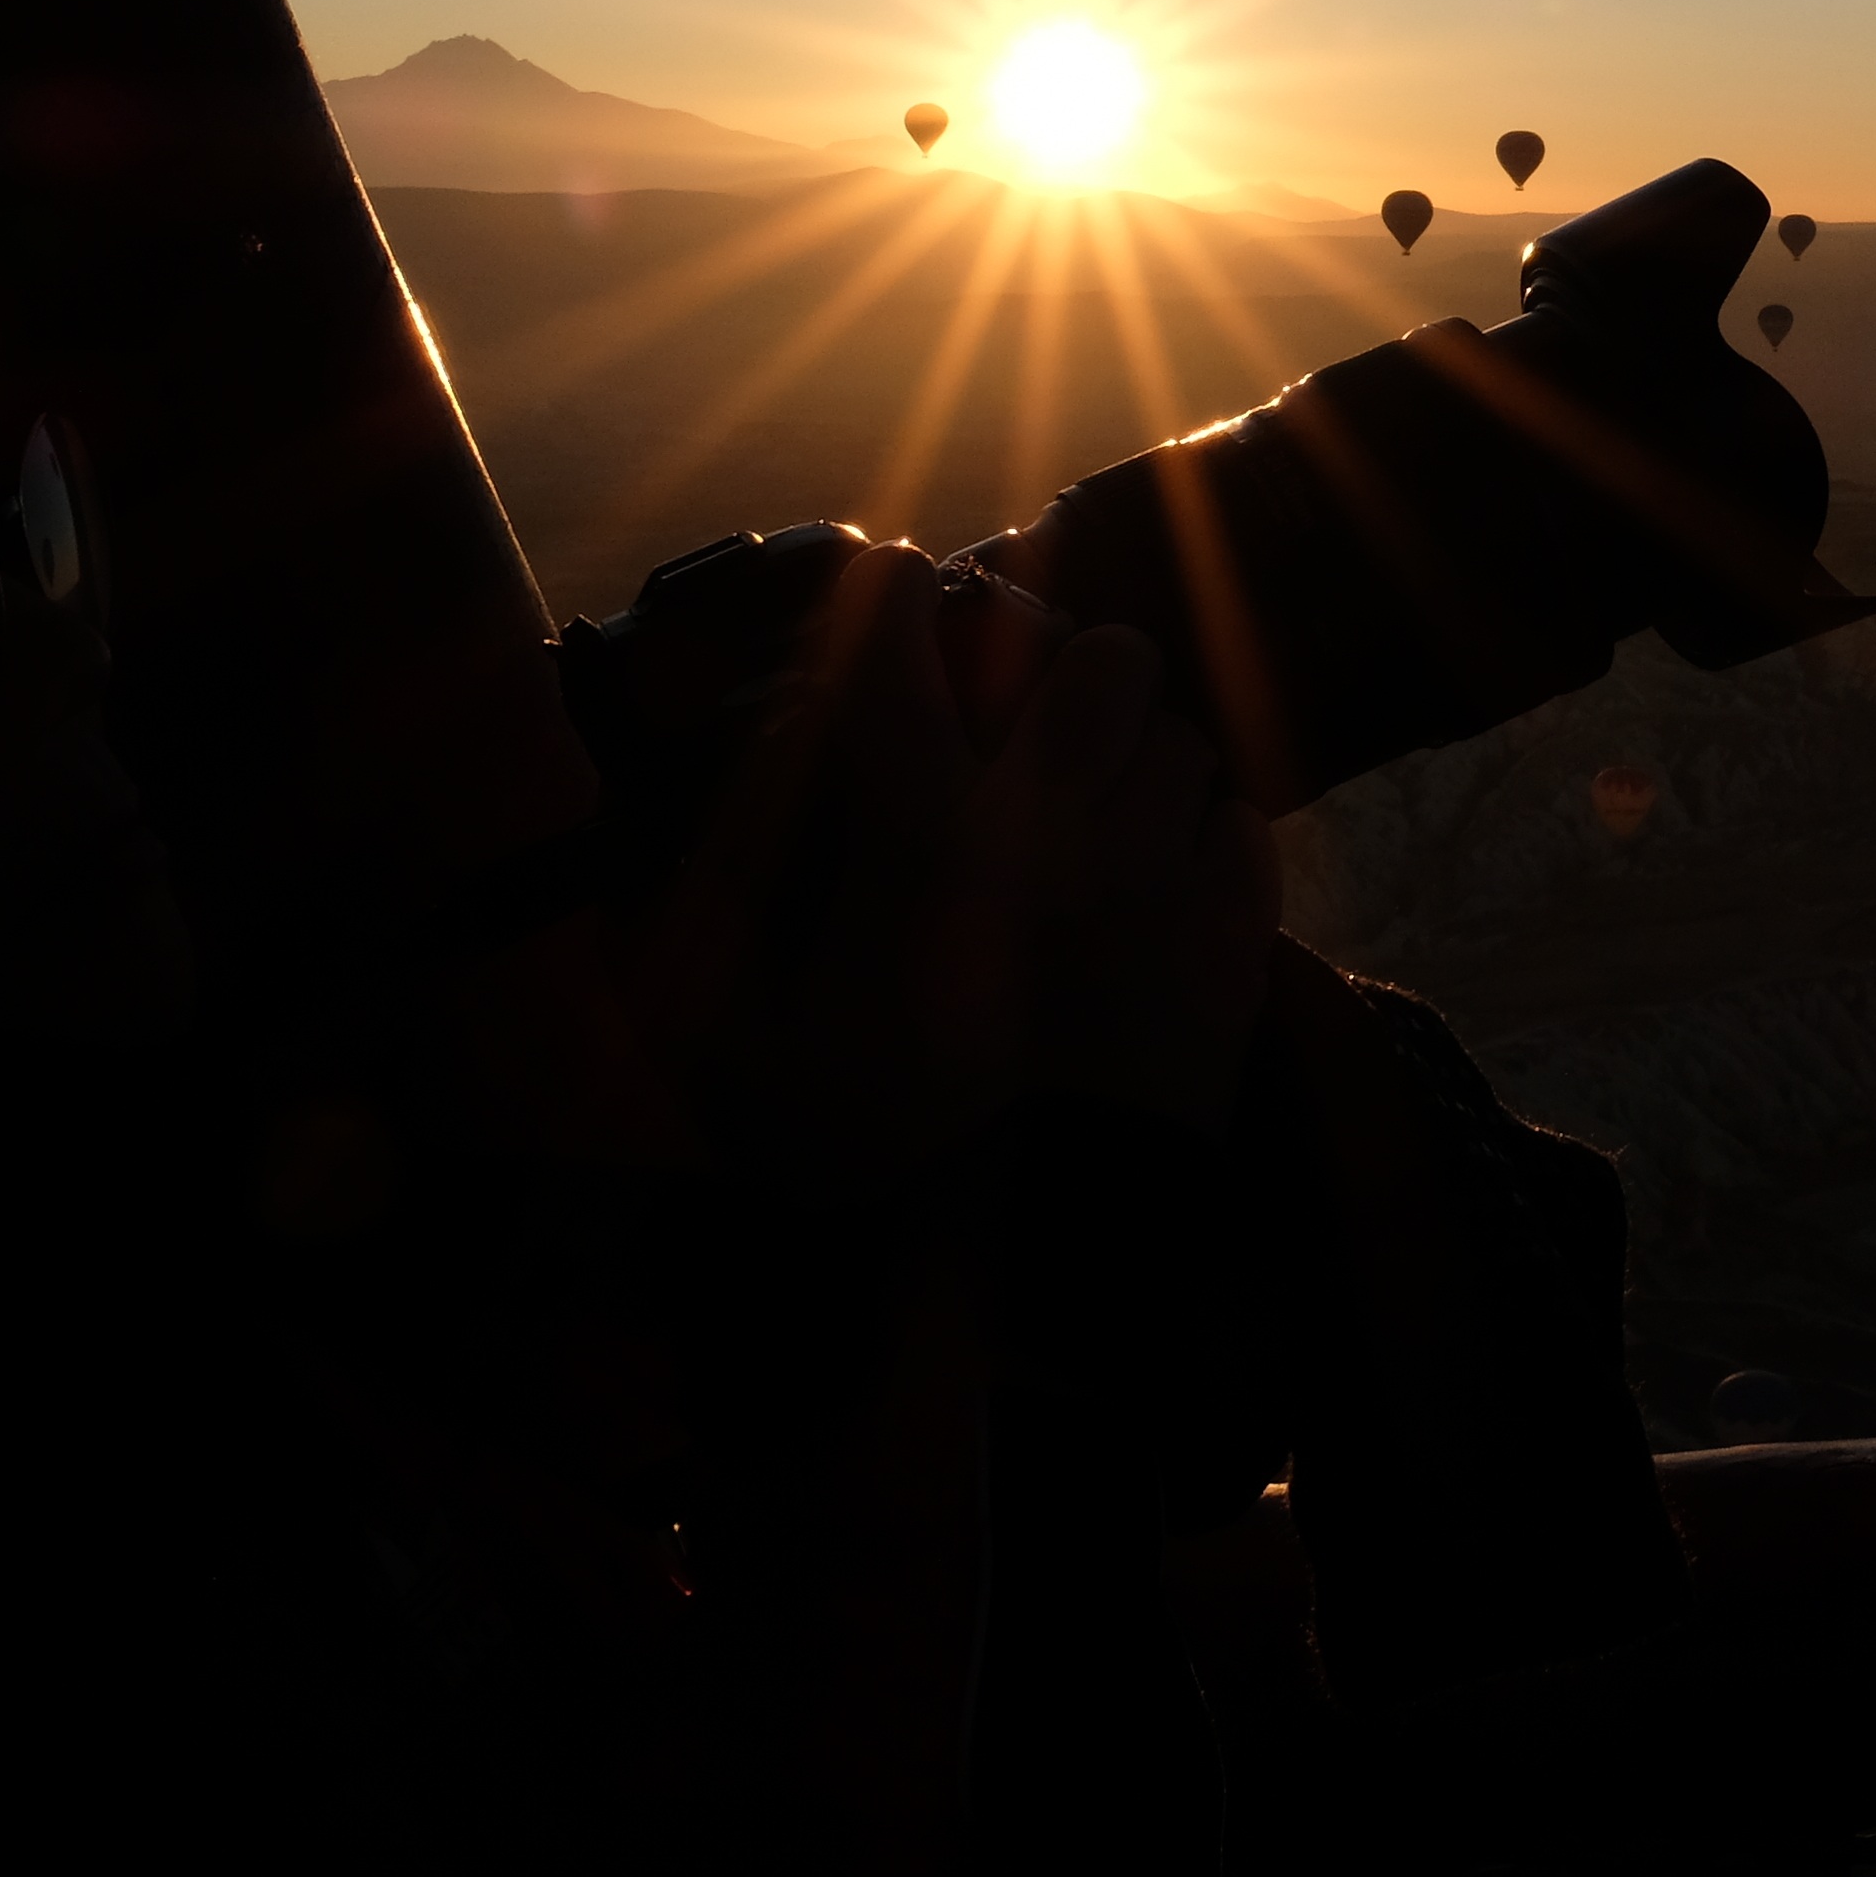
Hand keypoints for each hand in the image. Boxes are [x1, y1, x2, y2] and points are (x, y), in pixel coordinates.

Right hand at [546, 533, 1268, 1197]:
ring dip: (1136, 748)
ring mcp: (1158, 888)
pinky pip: (1241, 826)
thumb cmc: (863, 1169)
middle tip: (1026, 706)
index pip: (902, 651)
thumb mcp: (731, 1057)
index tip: (895, 584)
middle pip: (1101, 656)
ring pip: (1182, 734)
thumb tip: (634, 835)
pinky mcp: (1231, 952)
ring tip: (1096, 793)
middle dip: (1063, 663)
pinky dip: (1204, 832)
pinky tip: (1160, 868)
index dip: (891, 594)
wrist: (1021, 1292)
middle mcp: (1053, 837)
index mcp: (925, 844)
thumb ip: (681, 933)